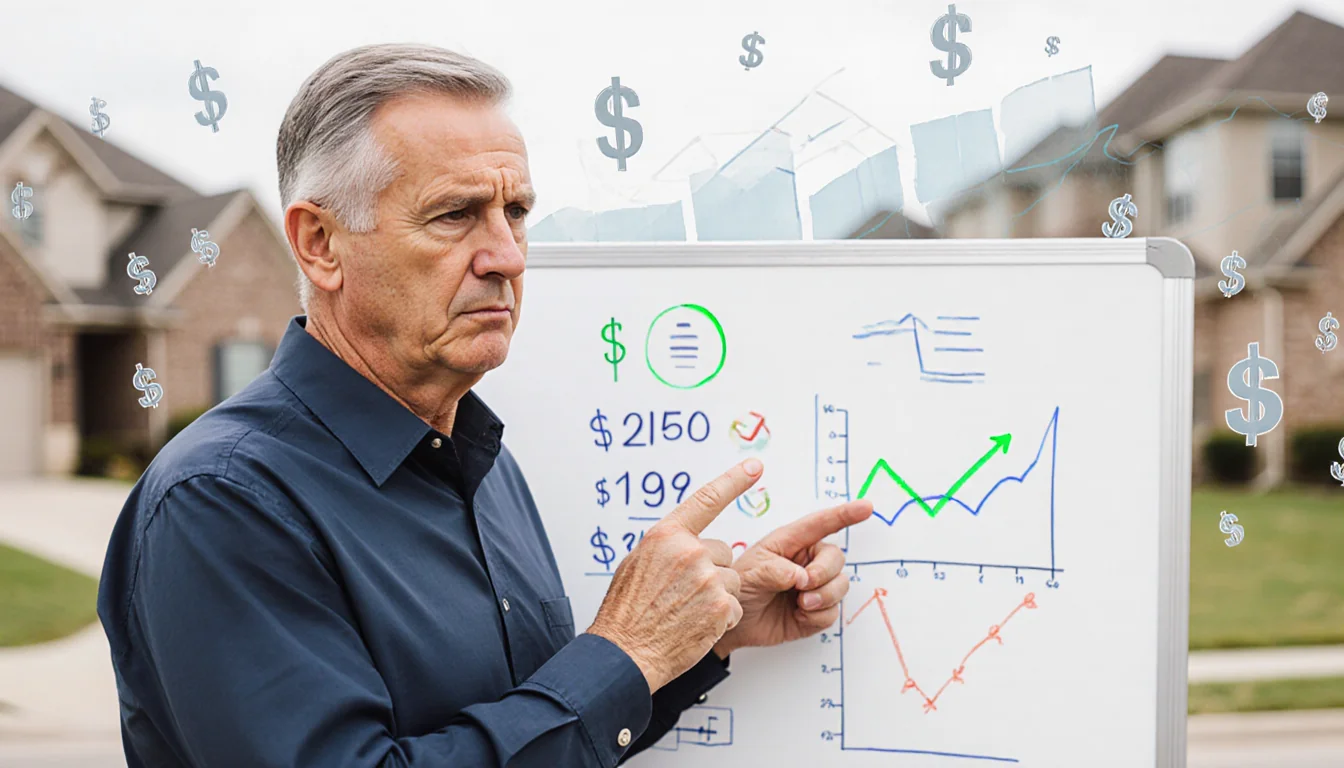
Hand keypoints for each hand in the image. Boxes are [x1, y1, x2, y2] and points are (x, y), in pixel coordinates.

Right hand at [585, 459, 761, 692]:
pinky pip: (734, 605)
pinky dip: (720, 618)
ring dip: (717, 596)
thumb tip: (684, 541)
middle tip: (683, 594)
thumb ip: (667, 547)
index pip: (706, 499)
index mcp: (666, 535)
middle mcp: (690, 552)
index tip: (754, 467)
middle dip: (711, 571)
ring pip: (730, 580)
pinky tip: (696, 626)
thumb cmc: (626, 611)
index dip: (734, 481)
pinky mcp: (722, 606)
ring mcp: (708, 579)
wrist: (626, 651)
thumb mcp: (637, 563)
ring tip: (687, 612)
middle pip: (722, 552)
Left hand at [712, 493, 873, 657]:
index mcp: (790, 543)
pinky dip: (818, 616)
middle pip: (836, 558)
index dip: (845, 514)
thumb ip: (776, 571)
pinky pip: (834, 612)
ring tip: (800, 604)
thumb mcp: (751, 573)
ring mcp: (814, 586)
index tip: (866, 507)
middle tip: (804, 586)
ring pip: (840, 585)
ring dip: (824, 596)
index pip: (821, 524)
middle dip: (824, 573)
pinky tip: (799, 616)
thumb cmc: (740, 589)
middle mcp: (806, 561)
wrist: (735, 626)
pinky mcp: (817, 611)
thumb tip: (803, 577)